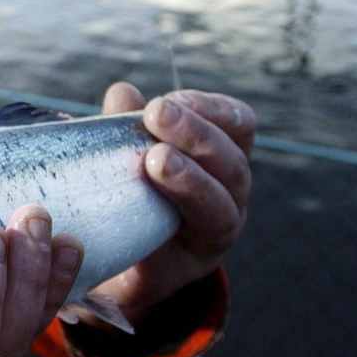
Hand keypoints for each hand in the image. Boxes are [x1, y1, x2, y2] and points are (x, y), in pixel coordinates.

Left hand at [95, 82, 254, 322]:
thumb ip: (129, 126)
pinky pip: (193, 245)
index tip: (176, 99)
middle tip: (158, 114)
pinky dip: (170, 224)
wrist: (117, 260)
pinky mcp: (192, 264)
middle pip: (232, 163)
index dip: (213, 109)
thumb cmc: (131, 195)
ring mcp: (217, 233)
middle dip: (197, 135)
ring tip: (156, 160)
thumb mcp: (127, 154)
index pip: (239, 126)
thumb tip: (123, 92)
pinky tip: (142, 207)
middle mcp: (231, 195)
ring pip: (220, 206)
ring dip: (190, 178)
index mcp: (222, 158)